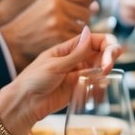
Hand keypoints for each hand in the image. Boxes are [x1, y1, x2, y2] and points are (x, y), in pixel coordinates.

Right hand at [0, 0, 97, 69]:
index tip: (82, 10)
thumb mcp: (47, 1)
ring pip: (86, 26)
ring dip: (80, 31)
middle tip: (71, 24)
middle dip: (84, 19)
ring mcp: (58, 20)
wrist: (14, 40)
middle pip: (88, 11)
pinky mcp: (59, 36)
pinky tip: (63, 41)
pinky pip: (79, 39)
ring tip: (65, 32)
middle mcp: (57, 3)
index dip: (87, 4)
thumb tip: (95, 3)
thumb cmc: (33, 21)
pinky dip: (75, 42)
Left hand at [0, 26, 119, 134]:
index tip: (108, 57)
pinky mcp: (80, 88)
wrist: (25, 103)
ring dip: (105, 72)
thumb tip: (89, 31)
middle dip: (109, 58)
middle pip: (102, 53)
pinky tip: (98, 89)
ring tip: (100, 82)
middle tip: (106, 69)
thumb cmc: (33, 80)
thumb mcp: (55, 65)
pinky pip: (95, 84)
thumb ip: (76, 52)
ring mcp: (79, 74)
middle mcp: (77, 59)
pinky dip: (100, 85)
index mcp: (69, 48)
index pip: (95, 40)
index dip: (107, 45)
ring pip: (101, 68)